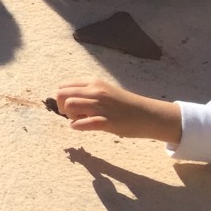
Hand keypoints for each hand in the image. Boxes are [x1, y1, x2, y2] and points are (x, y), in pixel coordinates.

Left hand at [54, 78, 181, 144]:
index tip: (69, 107)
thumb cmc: (124, 105)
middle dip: (61, 106)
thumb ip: (87, 92)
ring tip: (80, 120)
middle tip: (72, 115)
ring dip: (70, 116)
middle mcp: (95, 91)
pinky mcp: (106, 121)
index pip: (63, 86)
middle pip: (61, 95)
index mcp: (94, 82)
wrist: (148, 115)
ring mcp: (101, 106)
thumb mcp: (105, 91)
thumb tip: (66, 100)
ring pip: (69, 106)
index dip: (61, 98)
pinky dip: (77, 126)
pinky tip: (81, 127)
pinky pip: (82, 123)